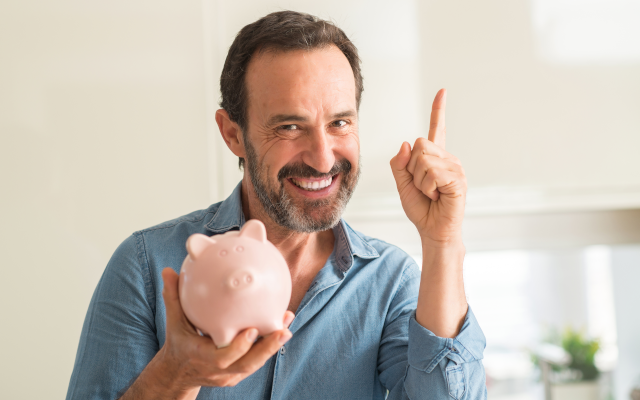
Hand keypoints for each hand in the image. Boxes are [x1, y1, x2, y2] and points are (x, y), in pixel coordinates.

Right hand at [155, 267, 293, 396]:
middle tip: (284, 330)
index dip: (239, 347)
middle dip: (268, 348)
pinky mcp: (240, 372)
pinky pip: (258, 358)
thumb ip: (172, 298)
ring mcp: (232, 374)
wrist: (180, 372)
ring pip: (257, 362)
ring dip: (274, 344)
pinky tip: (283, 323)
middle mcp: (220, 370)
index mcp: (203, 358)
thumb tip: (168, 271)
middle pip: (248, 363)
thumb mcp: (173, 322)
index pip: (223, 358)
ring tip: (288, 321)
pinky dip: (271, 343)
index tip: (252, 330)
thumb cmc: (178, 342)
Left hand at [390, 89, 466, 245]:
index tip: (442, 91)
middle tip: (424, 187)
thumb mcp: (403, 184)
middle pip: (420, 145)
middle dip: (412, 168)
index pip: (437, 129)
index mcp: (435, 158)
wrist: (433, 230)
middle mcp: (448, 158)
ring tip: (431, 193)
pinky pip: (432, 173)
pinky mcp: (458, 179)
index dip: (438, 110)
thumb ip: (400, 164)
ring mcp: (455, 167)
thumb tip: (406, 144)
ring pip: (423, 159)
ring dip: (420, 181)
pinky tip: (438, 196)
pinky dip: (428, 188)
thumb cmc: (421, 208)